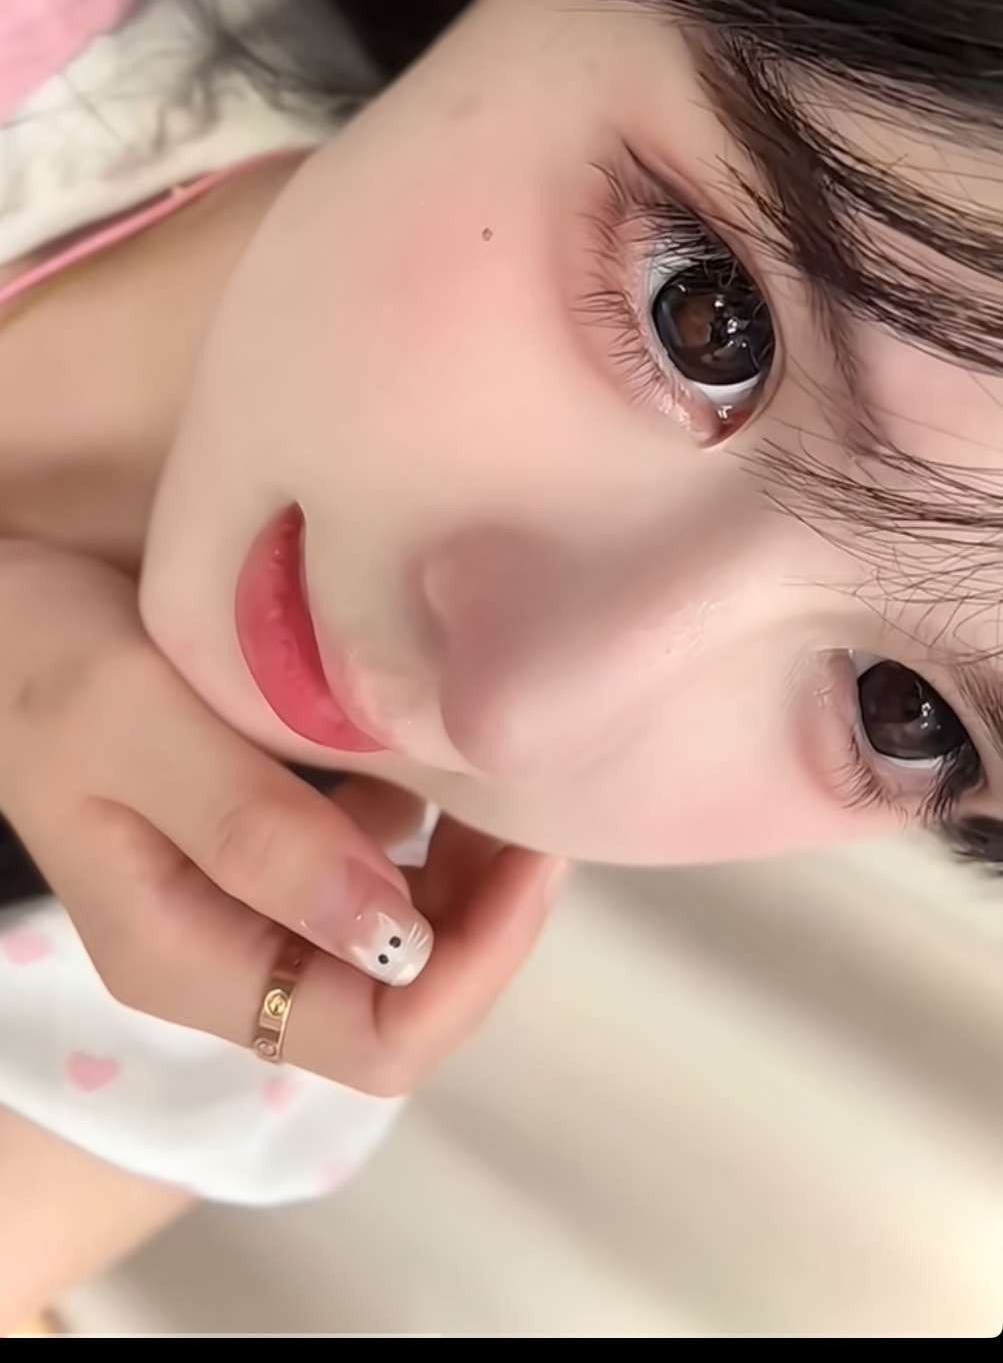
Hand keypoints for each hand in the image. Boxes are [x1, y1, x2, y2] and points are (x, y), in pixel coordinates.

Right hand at [0, 540, 561, 1095]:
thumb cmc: (42, 654)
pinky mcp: (275, 830)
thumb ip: (253, 828)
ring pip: (409, 925)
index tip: (531, 852)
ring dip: (471, 864)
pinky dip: (435, 813)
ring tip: (505, 764)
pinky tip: (439, 741)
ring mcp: (257, 892)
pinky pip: (385, 854)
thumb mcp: (133, 726)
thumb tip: (393, 938)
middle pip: (408, 991)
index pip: (375, 1041)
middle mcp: (233, 948)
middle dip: (488, 915)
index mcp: (189, 959)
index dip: (473, 969)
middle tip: (539, 795)